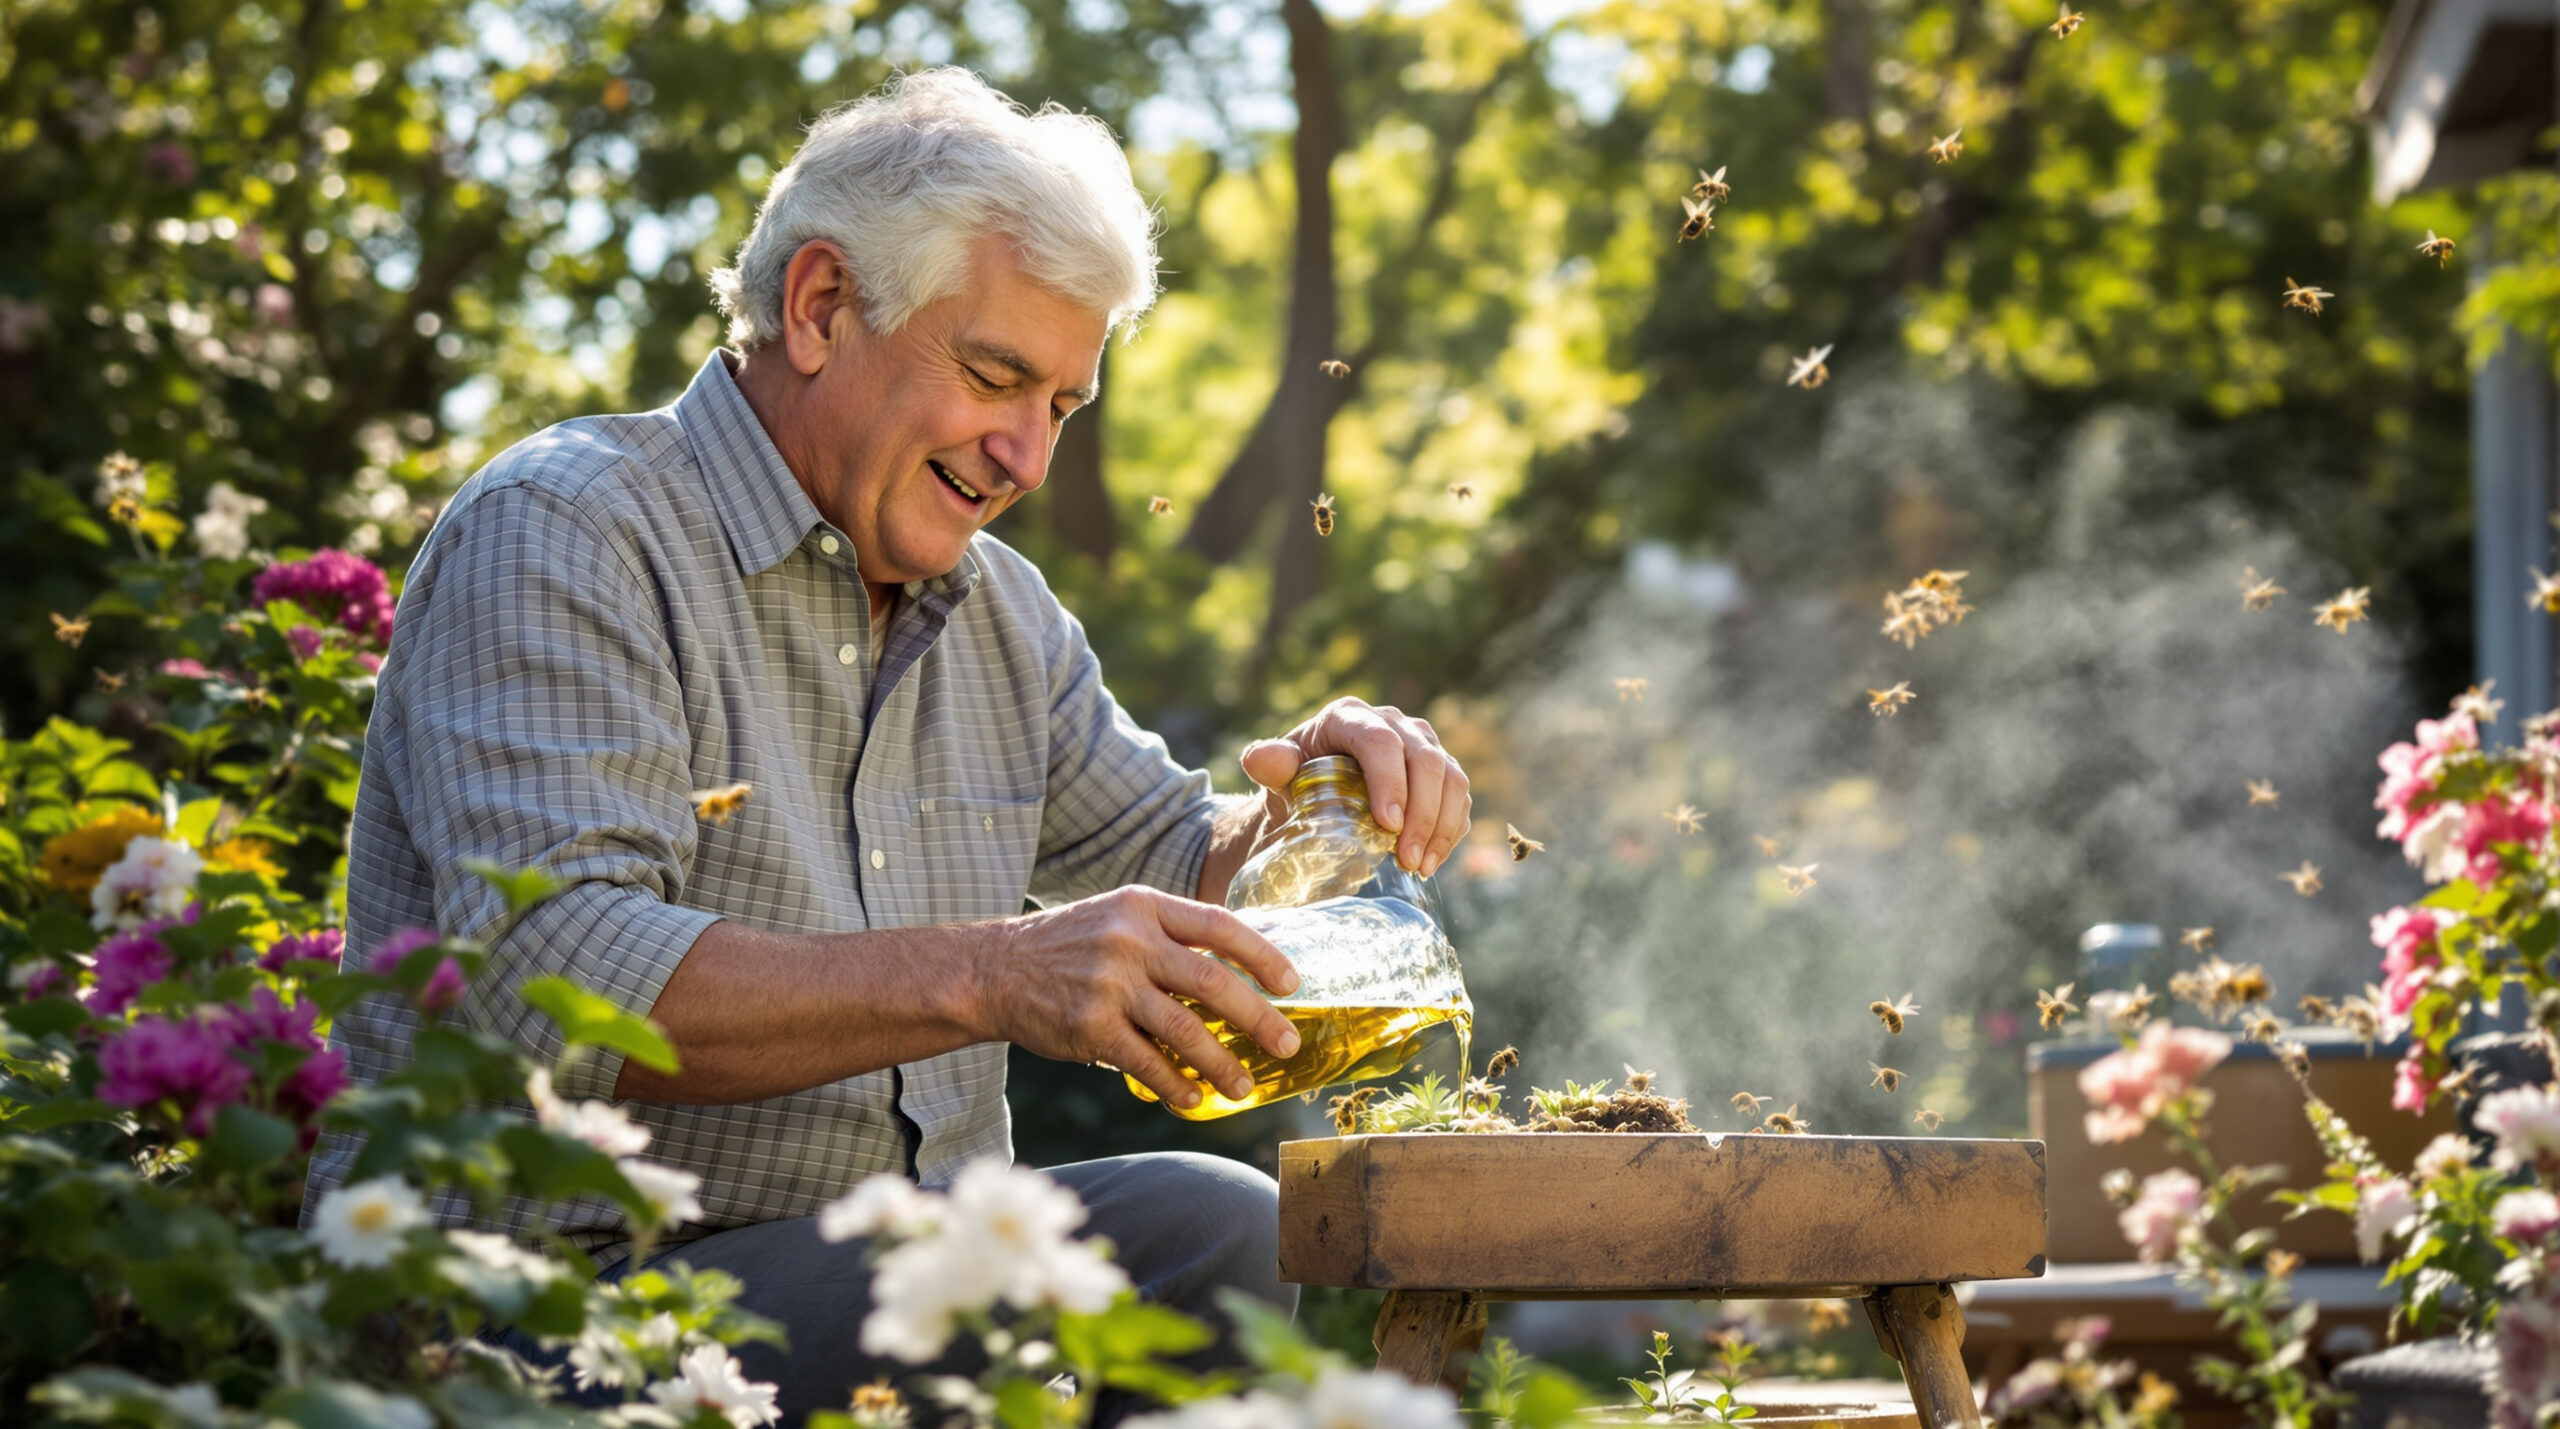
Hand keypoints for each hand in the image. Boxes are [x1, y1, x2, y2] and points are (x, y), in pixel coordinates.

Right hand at [986, 886, 1301, 1109]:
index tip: (1292, 984)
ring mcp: (1110, 985)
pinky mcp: (1090, 1028)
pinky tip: (1192, 1099)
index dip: (1262, 956)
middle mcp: (1130, 941)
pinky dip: (1175, 1085)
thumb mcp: (1118, 918)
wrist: (993, 970)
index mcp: (1144, 906)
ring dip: (1222, 1064)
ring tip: (1244, 1086)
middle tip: (1287, 1044)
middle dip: (1259, 1019)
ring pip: (1186, 1030)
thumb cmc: (1068, 945)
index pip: (1219, 926)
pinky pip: (1147, 1063)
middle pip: (1213, 983)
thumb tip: (1235, 973)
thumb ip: (1169, 936)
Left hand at [1240, 697, 1472, 875]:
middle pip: (1425, 760)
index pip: (1381, 741)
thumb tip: (1258, 759)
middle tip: (1406, 860)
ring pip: (1452, 778)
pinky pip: (1460, 797)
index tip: (1388, 826)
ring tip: (1420, 866)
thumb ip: (1270, 764)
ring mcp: (1422, 745)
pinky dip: (1451, 830)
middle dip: (1422, 814)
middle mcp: (1394, 722)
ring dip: (1441, 826)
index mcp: (1350, 716)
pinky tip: (1432, 860)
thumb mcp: (1278, 774)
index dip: (1391, 782)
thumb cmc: (1294, 781)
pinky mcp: (1441, 771)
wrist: (1313, 794)